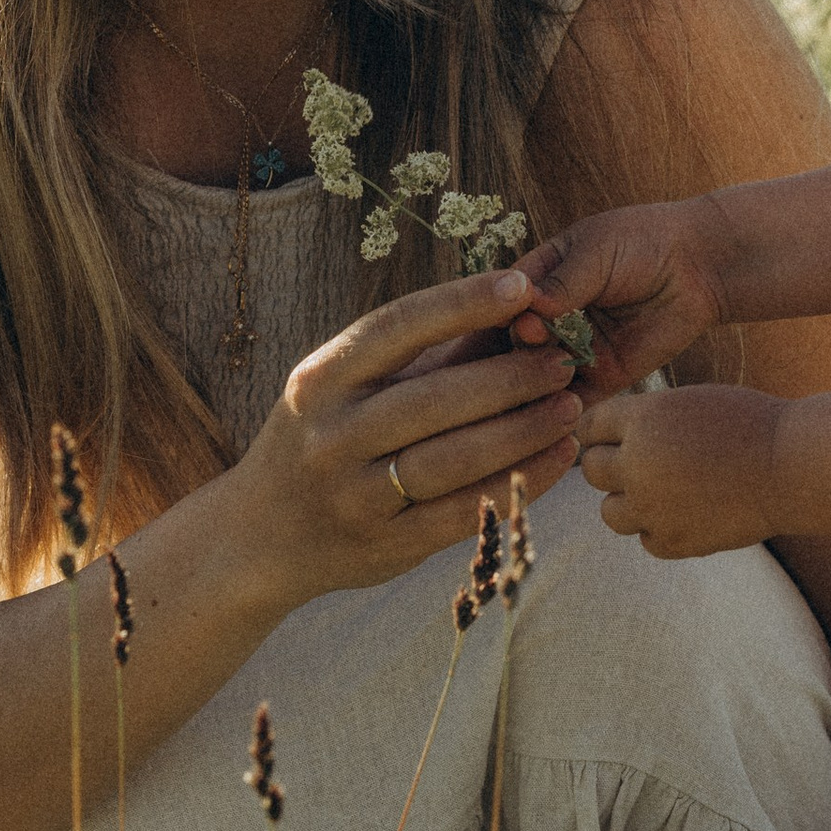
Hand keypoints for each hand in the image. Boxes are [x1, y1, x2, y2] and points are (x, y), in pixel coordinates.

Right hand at [247, 266, 582, 597]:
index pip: (398, 327)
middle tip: (564, 361)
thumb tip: (506, 308)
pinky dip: (518, 483)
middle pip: (436, 398)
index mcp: (321, 379)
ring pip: (455, 459)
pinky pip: (464, 511)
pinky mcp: (385, 545)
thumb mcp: (344, 390)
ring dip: (524, 431)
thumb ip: (418, 357)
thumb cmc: (321, 440)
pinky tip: (556, 460)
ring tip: (571, 407)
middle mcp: (332, 434)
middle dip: (510, 376)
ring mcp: (356, 494)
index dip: (462, 302)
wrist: (259, 538)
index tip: (522, 286)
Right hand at [516, 196, 726, 393]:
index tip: (510, 317)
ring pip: (539, 376)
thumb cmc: (644, 242)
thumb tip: (527, 314)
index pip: (503, 303)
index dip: (499, 314)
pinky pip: (574, 400)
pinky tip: (562, 404)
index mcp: (539, 280)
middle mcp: (550, 318)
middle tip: (533, 341)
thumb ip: (563, 283)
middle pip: (516, 344)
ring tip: (545, 375)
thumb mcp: (596, 251)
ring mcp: (575, 350)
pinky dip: (563, 406)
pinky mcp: (603, 376)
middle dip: (519, 348)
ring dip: (536, 381)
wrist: (700, 266)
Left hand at [576, 383, 782, 555]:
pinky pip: (646, 539)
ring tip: (662, 492)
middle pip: (591, 470)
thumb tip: (609, 440)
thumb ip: (648, 421)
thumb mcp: (692, 403)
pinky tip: (687, 513)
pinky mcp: (673, 541)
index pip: (590, 427)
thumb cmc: (751, 425)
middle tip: (642, 464)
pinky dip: (660, 530)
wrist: (793, 467)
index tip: (617, 436)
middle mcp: (638, 464)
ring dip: (629, 502)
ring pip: (610, 512)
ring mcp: (652, 507)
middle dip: (611, 465)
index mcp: (643, 420)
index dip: (602, 431)